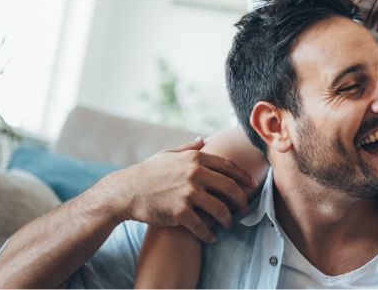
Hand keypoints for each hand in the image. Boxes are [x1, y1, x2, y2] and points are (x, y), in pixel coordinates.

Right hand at [95, 137, 257, 242]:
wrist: (125, 191)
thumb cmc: (147, 173)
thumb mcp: (168, 154)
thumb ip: (188, 148)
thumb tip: (203, 139)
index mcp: (195, 159)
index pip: (228, 166)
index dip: (243, 176)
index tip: (252, 184)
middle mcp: (195, 174)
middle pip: (230, 187)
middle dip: (241, 200)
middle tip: (244, 207)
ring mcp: (189, 193)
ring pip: (220, 209)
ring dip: (228, 219)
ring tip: (229, 224)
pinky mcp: (180, 212)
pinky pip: (202, 226)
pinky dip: (209, 234)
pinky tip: (211, 238)